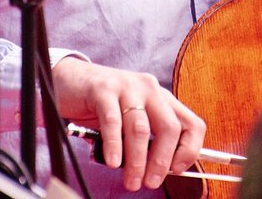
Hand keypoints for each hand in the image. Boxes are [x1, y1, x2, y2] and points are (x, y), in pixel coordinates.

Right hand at [51, 57, 205, 190]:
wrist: (69, 80)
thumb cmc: (101, 106)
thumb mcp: (130, 120)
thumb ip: (145, 139)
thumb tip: (156, 171)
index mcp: (161, 98)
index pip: (192, 124)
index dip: (189, 150)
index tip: (177, 171)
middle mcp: (149, 89)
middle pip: (169, 127)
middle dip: (161, 161)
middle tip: (150, 182)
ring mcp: (127, 86)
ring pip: (140, 129)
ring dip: (137, 161)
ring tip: (131, 180)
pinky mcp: (103, 89)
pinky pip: (112, 121)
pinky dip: (114, 145)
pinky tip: (113, 161)